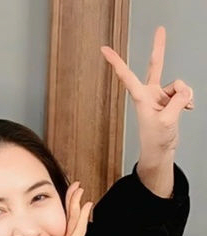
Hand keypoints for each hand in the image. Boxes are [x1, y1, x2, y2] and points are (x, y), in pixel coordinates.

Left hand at [101, 26, 192, 196]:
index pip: (126, 75)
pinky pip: (184, 93)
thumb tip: (185, 92)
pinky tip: (186, 110)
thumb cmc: (155, 138)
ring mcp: (161, 96)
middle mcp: (149, 93)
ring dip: (183, 96)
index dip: (116, 61)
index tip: (104, 49)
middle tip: (160, 29)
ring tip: (180, 111)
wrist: (160, 150)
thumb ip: (178, 102)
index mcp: (140, 97)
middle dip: (159, 47)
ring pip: (179, 85)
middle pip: (156, 65)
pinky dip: (188, 100)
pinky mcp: (170, 100)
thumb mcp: (167, 120)